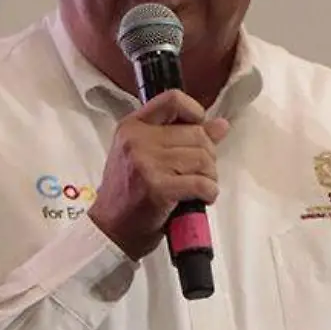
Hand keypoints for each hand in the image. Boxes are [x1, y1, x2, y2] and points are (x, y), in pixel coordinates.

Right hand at [88, 91, 229, 258]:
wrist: (111, 229)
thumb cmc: (128, 194)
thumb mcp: (145, 156)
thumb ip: (180, 136)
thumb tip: (220, 125)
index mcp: (132, 126)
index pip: (173, 100)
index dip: (195, 112)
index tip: (199, 130)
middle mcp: (137, 140)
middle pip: (196, 133)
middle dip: (208, 155)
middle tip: (200, 172)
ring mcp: (147, 163)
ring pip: (202, 158)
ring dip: (210, 176)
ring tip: (200, 186)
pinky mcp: (158, 188)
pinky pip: (201, 183)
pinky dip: (209, 192)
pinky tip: (202, 198)